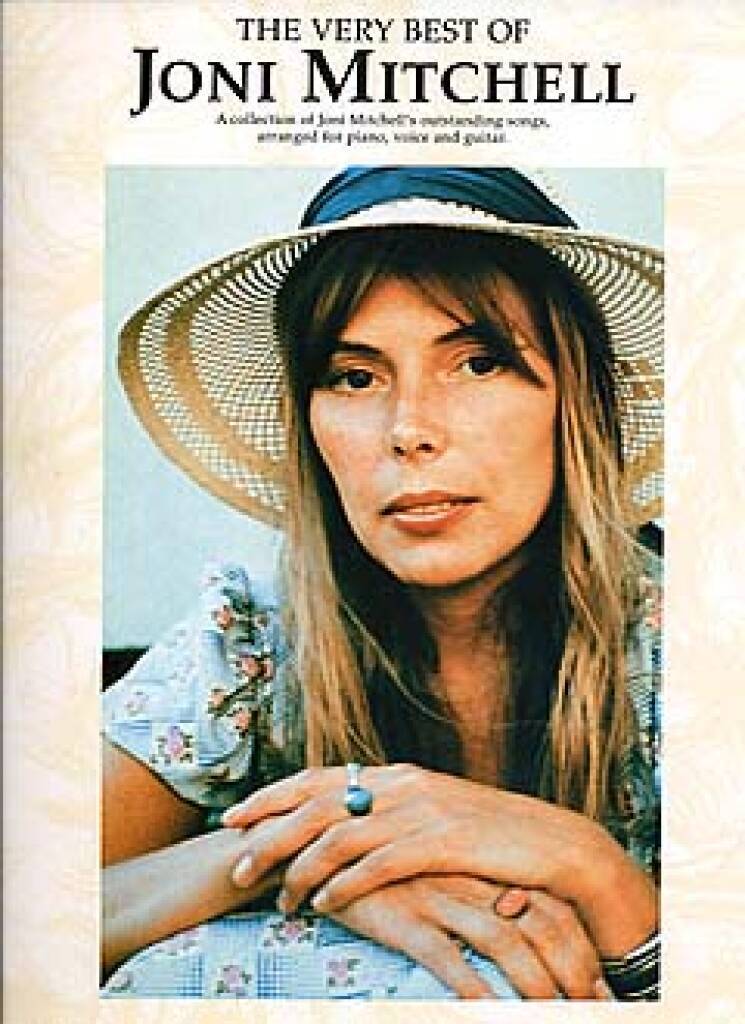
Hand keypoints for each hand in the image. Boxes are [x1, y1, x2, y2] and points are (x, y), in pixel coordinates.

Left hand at [222, 764, 656, 956]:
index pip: (318, 779)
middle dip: (269, 834)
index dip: (271, 796)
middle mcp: (401, 785)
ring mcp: (421, 811)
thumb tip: (346, 823)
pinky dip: (345, 883)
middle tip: (236, 864)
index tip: (235, 816)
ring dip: (300, 868)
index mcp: (396, 774)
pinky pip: (378, 864)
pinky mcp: (441, 841)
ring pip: (339, 835)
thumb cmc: (490, 836)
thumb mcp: (434, 813)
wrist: (553, 843)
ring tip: (276, 898)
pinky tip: (324, 903)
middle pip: (316, 804)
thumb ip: (391, 813)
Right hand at [329, 875, 611, 999]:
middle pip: (539, 923)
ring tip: (559, 1015)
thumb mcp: (437, 870)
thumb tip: (517, 916)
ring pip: (504, 941)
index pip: (549, 904)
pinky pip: (448, 959)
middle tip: (595, 1008)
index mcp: (483, 864)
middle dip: (573, 971)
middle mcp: (469, 876)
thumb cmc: (386, 871)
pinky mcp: (405, 917)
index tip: (600, 985)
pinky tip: (490, 1015)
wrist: (320, 851)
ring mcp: (439, 895)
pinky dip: (474, 990)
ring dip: (537, 985)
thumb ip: (474, 885)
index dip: (579, 945)